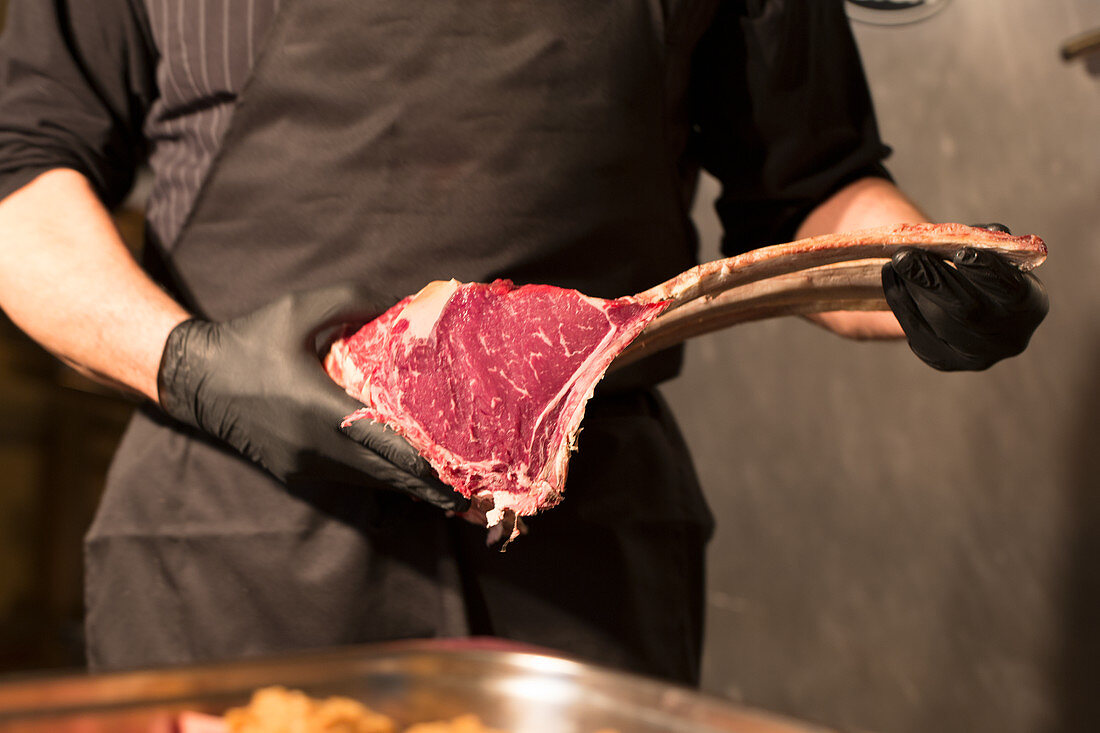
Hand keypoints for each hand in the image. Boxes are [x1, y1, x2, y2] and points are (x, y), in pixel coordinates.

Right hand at [156, 283, 468, 510]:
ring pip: (370, 482)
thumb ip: (353, 301)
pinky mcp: (297, 474)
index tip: (465, 477)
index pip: (388, 445)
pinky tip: (408, 477)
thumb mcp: (301, 309)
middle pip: (388, 475)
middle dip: (431, 486)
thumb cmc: (252, 339)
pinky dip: (381, 479)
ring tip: (454, 490)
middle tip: (476, 495)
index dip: (429, 465)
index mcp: (321, 410)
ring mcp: (306, 466)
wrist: (197, 379)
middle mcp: (317, 447)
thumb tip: (402, 303)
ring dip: (409, 485)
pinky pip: (349, 480)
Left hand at [881, 224, 1048, 370]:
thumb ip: (988, 243)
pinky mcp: (943, 360)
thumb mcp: (992, 253)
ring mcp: (975, 355)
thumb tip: (982, 234)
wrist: (964, 303)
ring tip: (895, 263)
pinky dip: (901, 302)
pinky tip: (892, 279)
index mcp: (1030, 305)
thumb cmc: (983, 270)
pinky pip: (916, 332)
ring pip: (937, 322)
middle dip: (934, 280)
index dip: (987, 272)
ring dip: (911, 289)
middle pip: (968, 311)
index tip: (961, 252)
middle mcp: (1007, 338)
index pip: (1012, 290)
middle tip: (905, 256)